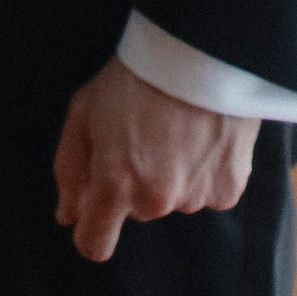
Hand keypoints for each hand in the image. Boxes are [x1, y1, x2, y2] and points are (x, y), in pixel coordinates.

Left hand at [53, 56, 255, 261]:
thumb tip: (67, 216)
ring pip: (172, 200)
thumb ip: (70, 170)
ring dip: (170, 176)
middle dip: (133, 183)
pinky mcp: (228, 190)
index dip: (91, 230)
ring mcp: (195, 197)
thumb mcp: (84, 112)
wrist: (199, 50)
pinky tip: (201, 136)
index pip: (95, 244)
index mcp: (116, 184)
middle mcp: (155, 200)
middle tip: (141, 135)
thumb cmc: (134, 76)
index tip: (94, 214)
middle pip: (136, 210)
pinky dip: (203, 172)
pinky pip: (207, 192)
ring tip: (174, 129)